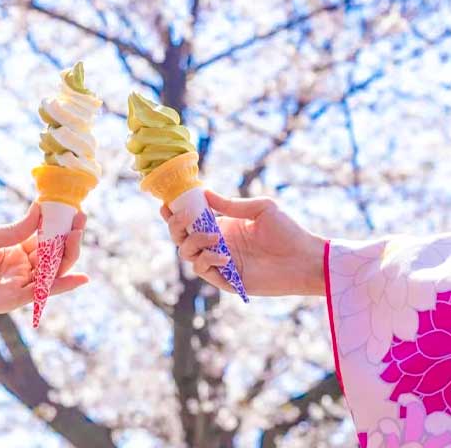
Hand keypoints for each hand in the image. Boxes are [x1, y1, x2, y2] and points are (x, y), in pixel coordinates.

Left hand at [0, 203, 87, 314]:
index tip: (74, 211)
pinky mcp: (14, 299)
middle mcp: (23, 268)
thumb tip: (41, 209)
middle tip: (79, 220)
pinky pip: (43, 292)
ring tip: (77, 233)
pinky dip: (62, 286)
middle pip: (55, 255)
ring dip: (68, 254)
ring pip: (53, 271)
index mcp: (17, 250)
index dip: (61, 227)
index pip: (47, 239)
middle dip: (70, 239)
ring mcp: (20, 283)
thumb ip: (17, 228)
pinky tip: (80, 277)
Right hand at [161, 192, 325, 296]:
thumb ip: (231, 204)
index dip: (174, 212)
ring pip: (187, 254)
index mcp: (221, 225)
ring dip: (193, 242)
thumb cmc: (288, 231)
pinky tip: (224, 255)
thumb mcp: (260, 208)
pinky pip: (203, 270)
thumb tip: (203, 193)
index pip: (189, 219)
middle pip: (181, 237)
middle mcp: (217, 243)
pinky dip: (207, 260)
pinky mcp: (227, 280)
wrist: (306, 259)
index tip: (167, 203)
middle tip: (184, 218)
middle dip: (175, 226)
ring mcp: (220, 262)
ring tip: (215, 237)